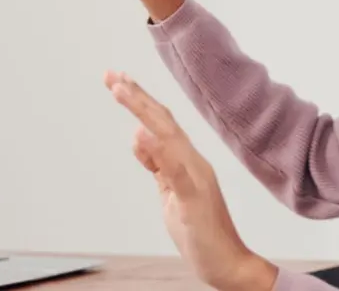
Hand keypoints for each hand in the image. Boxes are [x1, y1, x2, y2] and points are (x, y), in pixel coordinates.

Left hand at [104, 71, 278, 290]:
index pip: (161, 123)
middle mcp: (193, 162)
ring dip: (142, 111)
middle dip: (135, 96)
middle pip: (162, 121)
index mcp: (187, 160)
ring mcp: (195, 178)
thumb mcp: (170, 193)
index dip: (140, 100)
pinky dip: (157, 151)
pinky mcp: (193, 199)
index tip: (117, 81)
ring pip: (167, 136)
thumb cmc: (200, 230)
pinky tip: (140, 134)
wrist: (227, 262)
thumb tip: (139, 138)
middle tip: (111, 75)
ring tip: (120, 90)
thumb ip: (158, 166)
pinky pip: (174, 171)